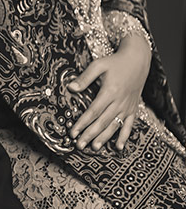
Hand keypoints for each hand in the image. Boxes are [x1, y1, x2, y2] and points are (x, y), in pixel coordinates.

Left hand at [68, 34, 151, 150]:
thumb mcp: (99, 65)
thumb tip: (71, 88)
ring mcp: (127, 106)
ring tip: (94, 148)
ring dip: (104, 138)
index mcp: (110, 91)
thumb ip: (85, 78)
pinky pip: (129, 125)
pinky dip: (124, 137)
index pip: (93, 111)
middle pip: (102, 122)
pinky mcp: (133, 109)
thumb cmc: (116, 62)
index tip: (73, 132)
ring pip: (114, 126)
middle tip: (79, 145)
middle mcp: (119, 101)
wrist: (138, 60)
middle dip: (90, 135)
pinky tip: (118, 147)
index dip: (82, 123)